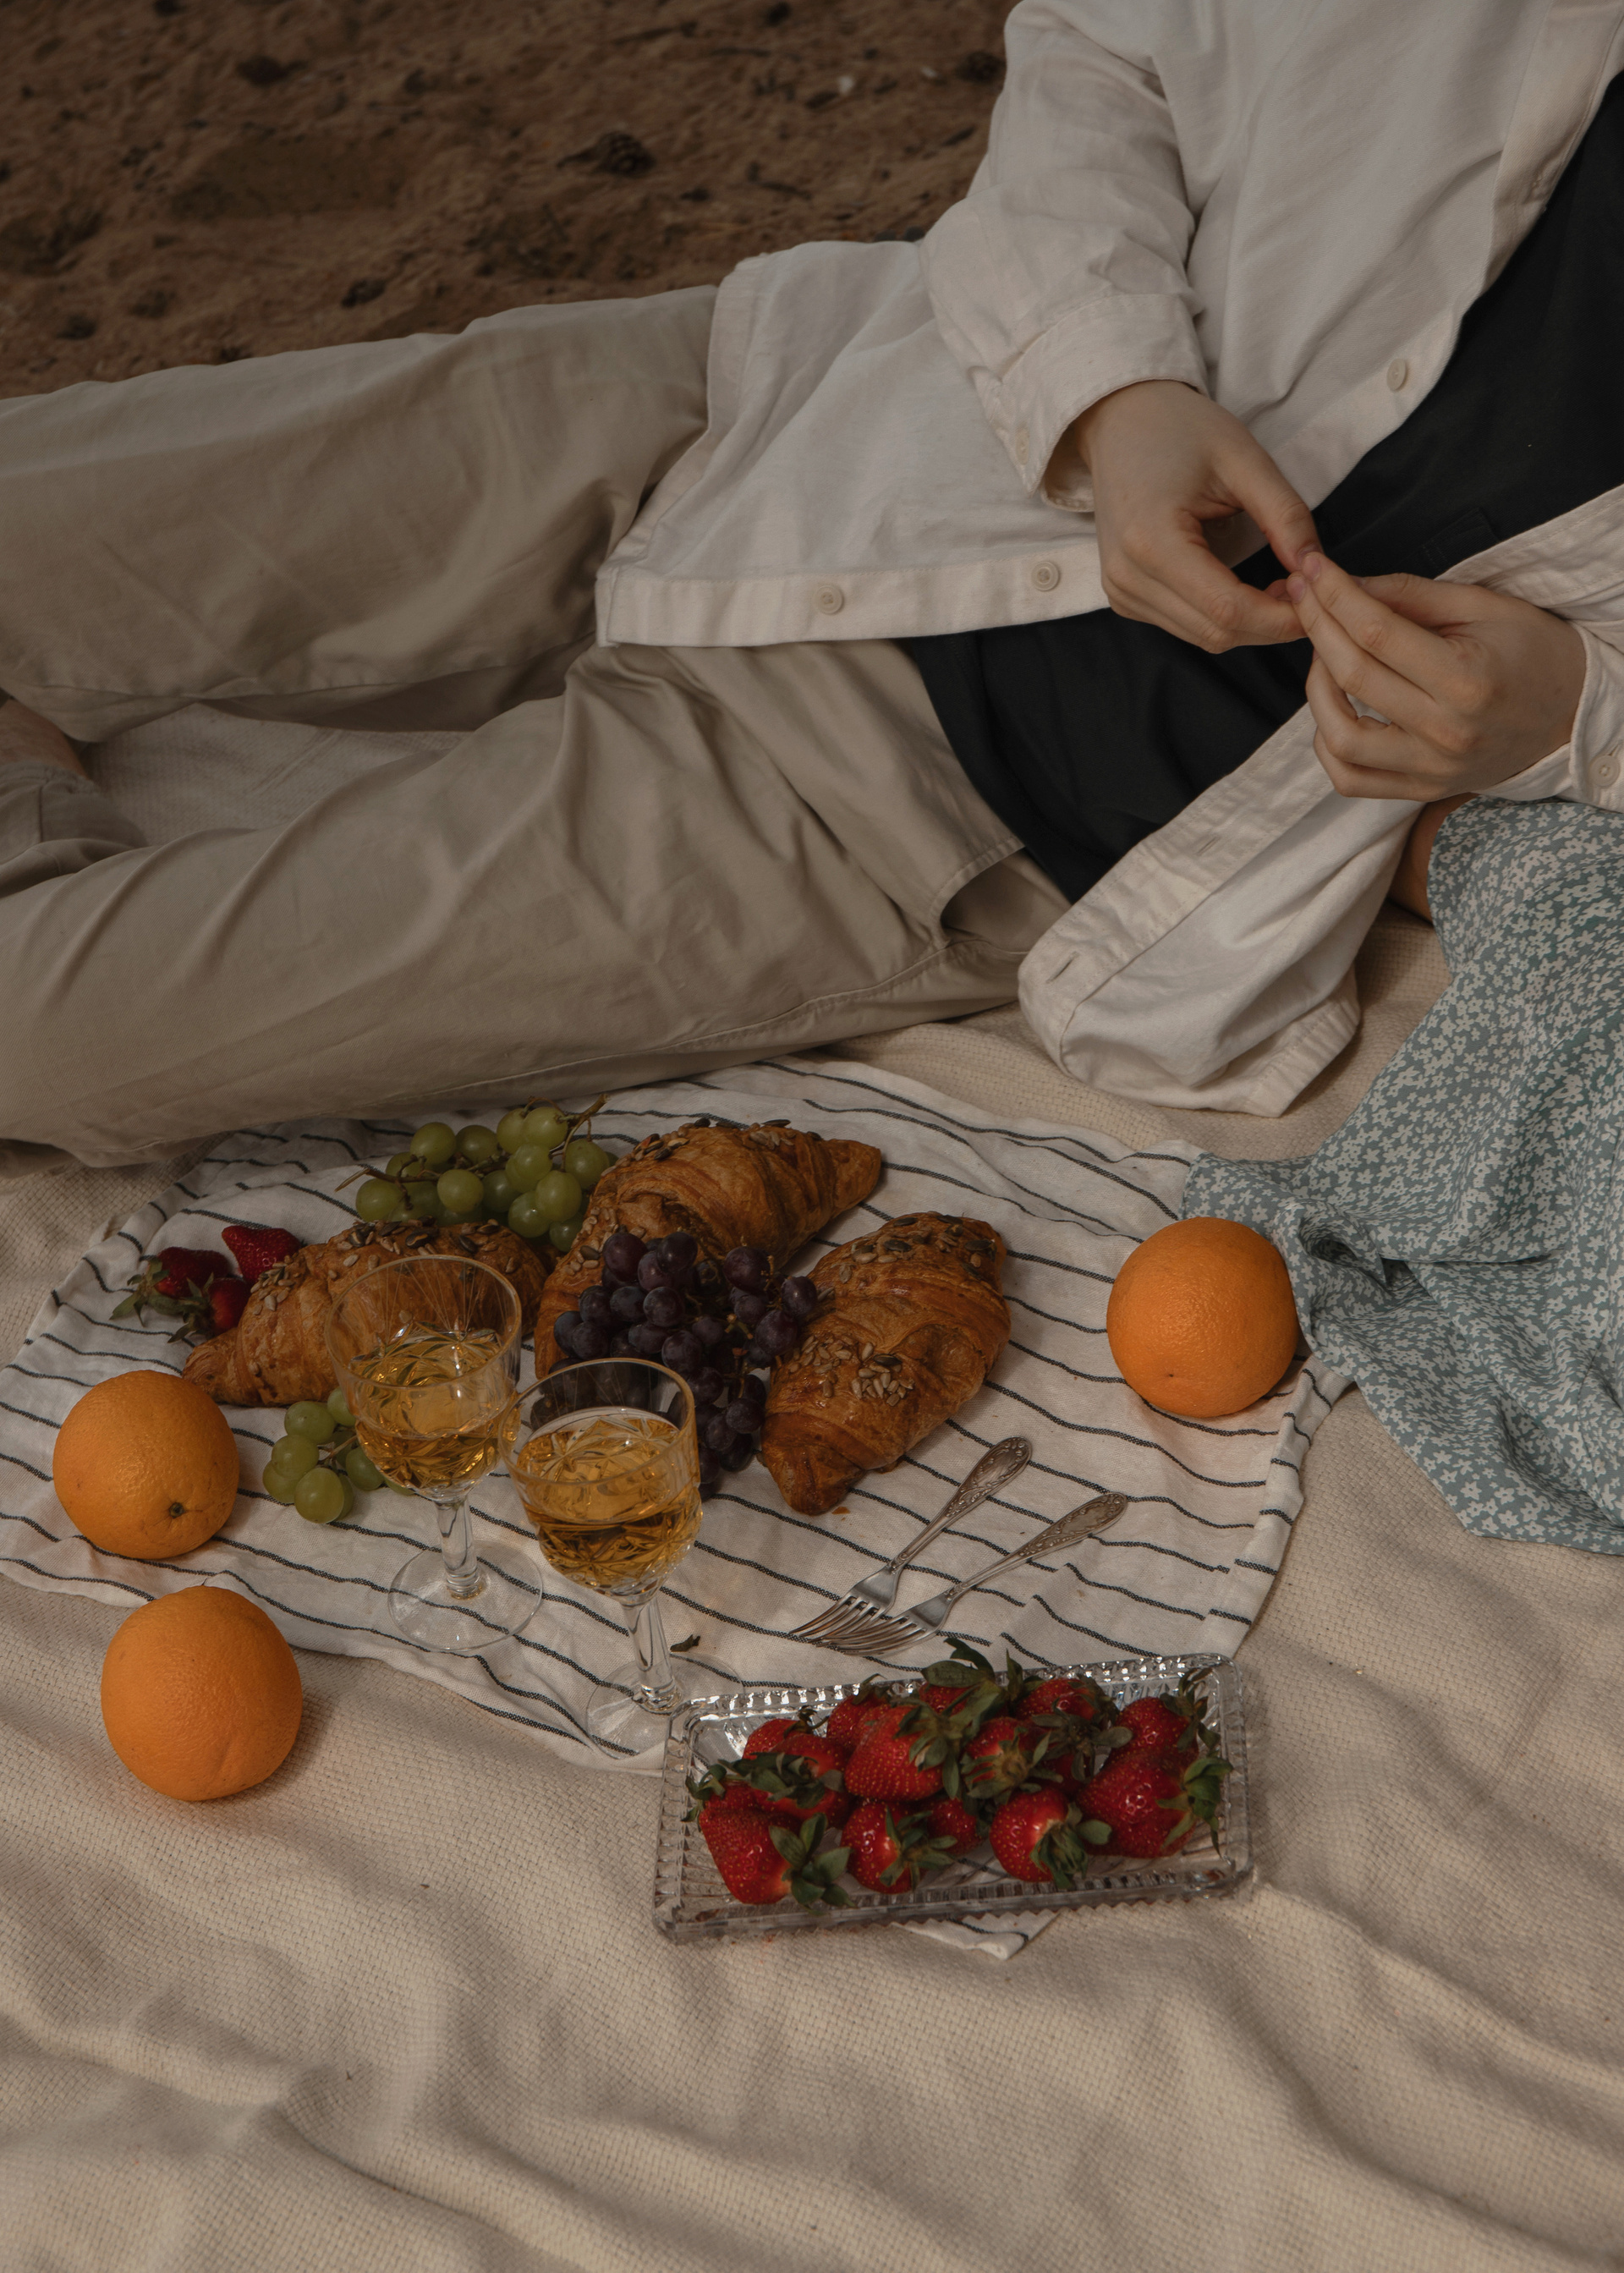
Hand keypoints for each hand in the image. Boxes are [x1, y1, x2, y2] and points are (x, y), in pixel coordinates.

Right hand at [1073, 380, 1319, 649]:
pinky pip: (1184, 626)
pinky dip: (1222, 618)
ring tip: (1278, 586)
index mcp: (1152, 541)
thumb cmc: (1181, 430)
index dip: (1281, 616)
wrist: (1121, 424)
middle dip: (1271, 623)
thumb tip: (1317, 569)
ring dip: (1250, 624)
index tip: (1319, 596)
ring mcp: (1121, 592)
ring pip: (1202, 637)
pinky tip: (1243, 588)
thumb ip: (1284, 516)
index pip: (1227, 609)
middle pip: (1216, 632)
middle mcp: (1128, 577)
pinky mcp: (1124, 597)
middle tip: (1306, 590)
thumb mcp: (1244, 460)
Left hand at [1287, 553, 1585, 798]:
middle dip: (1317, 628)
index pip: (1377, 634)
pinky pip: (1350, 780)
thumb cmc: (1531, 652)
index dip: (1335, 597)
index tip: (1312, 570)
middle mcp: (1445, 732)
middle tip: (1304, 599)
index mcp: (1466, 680)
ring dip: (1316, 691)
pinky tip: (1333, 709)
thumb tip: (1347, 584)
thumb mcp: (1482, 606)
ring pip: (1340, 740)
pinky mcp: (1420, 789)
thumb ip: (1410, 595)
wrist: (1571, 715)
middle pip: (1353, 678)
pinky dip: (1328, 744)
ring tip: (1323, 656)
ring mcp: (1430, 769)